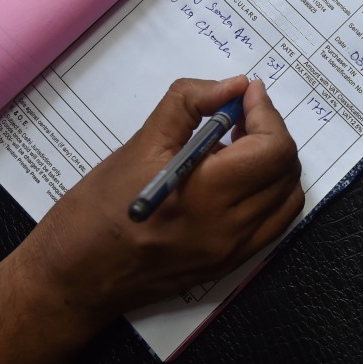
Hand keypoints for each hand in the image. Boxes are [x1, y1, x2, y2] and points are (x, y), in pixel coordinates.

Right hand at [12, 75, 303, 328]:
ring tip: (240, 146)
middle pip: (286, 170)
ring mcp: (233, 252)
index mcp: (207, 195)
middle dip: (271, 132)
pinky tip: (240, 179)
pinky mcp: (228, 265)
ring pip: (287, 198)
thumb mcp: (139, 144)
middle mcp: (229, 228)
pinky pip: (274, 224)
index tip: (246, 94)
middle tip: (239, 115)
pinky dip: (271, 194)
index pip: (272, 149)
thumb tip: (233, 86)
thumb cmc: (96, 210)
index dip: (266, 113)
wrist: (75, 278)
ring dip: (275, 163)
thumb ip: (189, 104)